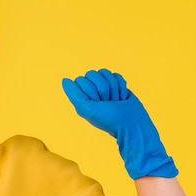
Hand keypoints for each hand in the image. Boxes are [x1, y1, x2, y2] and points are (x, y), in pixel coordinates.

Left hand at [62, 68, 177, 178]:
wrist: (131, 123)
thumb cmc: (108, 119)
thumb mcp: (87, 109)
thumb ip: (74, 95)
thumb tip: (65, 79)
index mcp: (82, 96)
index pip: (81, 79)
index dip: (90, 91)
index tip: (97, 103)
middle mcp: (92, 90)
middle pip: (93, 73)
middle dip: (103, 89)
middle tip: (107, 102)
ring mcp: (105, 86)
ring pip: (105, 73)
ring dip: (113, 88)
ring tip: (115, 100)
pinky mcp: (117, 84)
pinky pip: (117, 75)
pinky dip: (121, 86)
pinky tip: (122, 97)